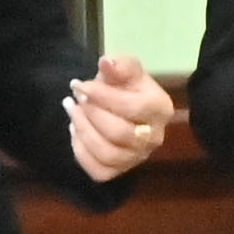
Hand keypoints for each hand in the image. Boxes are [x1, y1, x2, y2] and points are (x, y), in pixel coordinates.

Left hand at [63, 51, 179, 182]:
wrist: (120, 106)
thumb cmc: (125, 87)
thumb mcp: (125, 70)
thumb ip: (120, 66)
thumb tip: (106, 62)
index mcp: (160, 110)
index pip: (133, 107)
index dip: (102, 96)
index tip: (80, 85)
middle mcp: (154, 138)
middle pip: (119, 133)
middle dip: (91, 114)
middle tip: (77, 98)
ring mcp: (137, 157)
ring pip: (107, 153)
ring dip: (82, 131)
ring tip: (72, 112)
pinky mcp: (119, 171)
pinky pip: (98, 170)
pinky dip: (81, 152)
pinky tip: (76, 132)